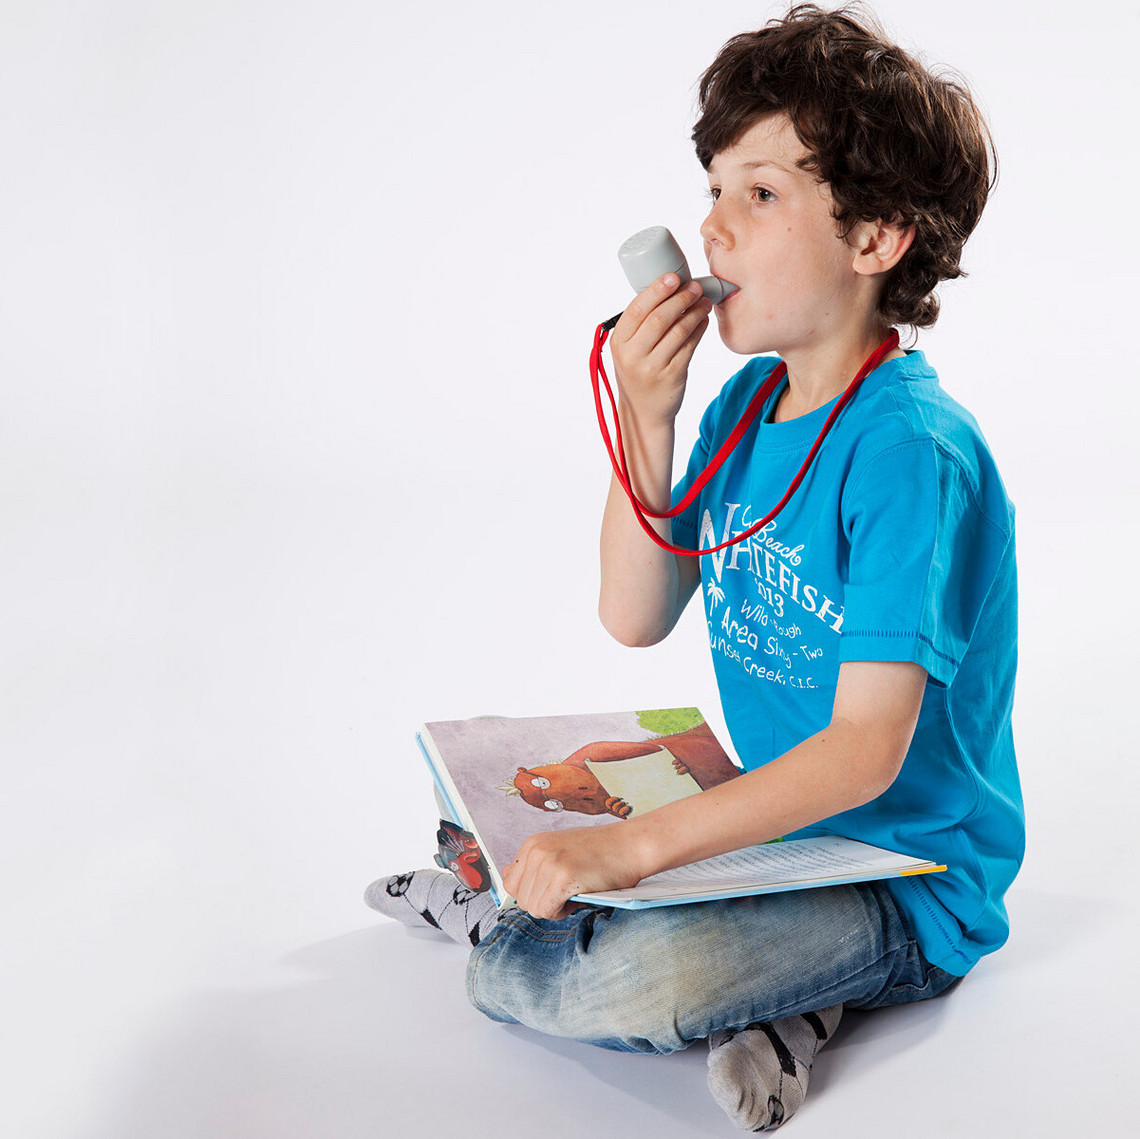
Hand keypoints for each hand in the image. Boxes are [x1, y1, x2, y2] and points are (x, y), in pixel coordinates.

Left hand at [502, 823, 645, 919]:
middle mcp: (536, 851)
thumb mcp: (558, 850)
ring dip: (554, 908)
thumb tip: (506, 876)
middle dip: (544, 902)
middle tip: (568, 892)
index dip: (532, 893)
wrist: (630, 845)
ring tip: (575, 892)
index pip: (510, 883)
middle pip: (521, 898)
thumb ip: (533, 864)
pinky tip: (578, 897)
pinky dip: (562, 911)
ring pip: (534, 907)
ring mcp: (548, 863)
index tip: (553, 889)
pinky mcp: (562, 878)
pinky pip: (547, 910)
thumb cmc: (600, 852)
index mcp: (532, 844)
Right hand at [610, 274, 711, 429]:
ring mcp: (652, 367)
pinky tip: (703, 320)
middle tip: (695, 287)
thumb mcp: (629, 349)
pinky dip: (699, 329)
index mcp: (619, 342)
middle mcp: (632, 355)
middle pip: (659, 318)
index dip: (656, 290)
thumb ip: (641, 325)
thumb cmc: (639, 373)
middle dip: (680, 298)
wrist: (644, 412)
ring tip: (704, 302)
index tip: (673, 277)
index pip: (637, 309)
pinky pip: (689, 346)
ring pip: (678, 330)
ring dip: (694, 312)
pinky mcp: (672, 376)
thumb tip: (669, 290)